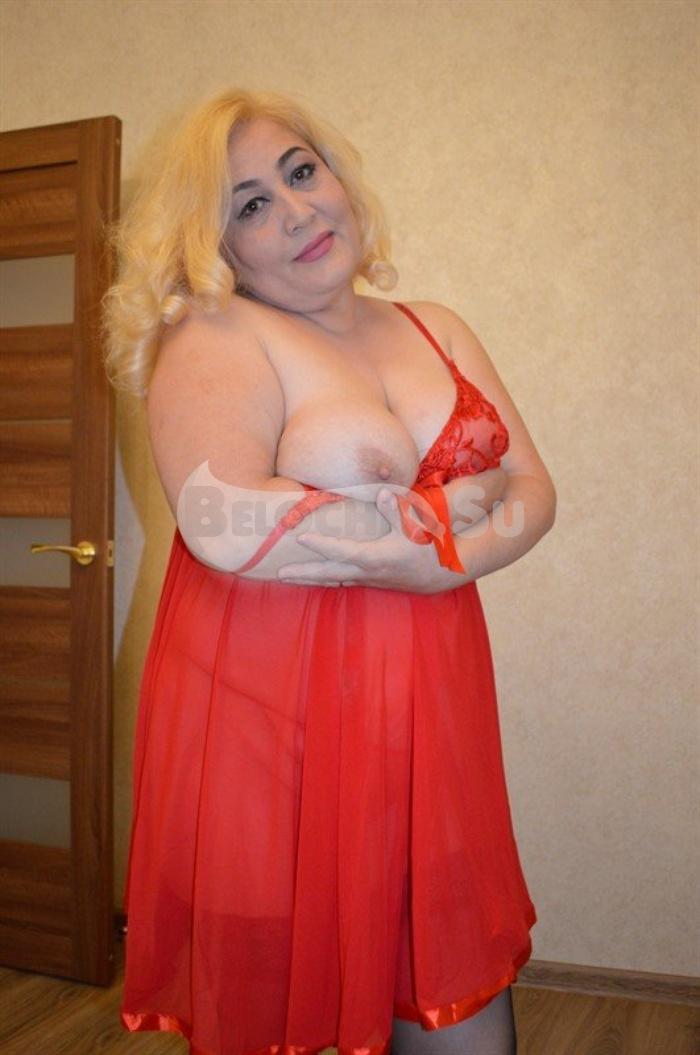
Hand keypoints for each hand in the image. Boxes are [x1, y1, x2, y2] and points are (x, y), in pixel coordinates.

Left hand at [276, 488, 467, 592]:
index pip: (344, 552)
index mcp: (378, 557)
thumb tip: (382, 492)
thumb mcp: (417, 525)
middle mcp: (369, 572)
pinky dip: (324, 579)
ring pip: (333, 581)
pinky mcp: (371, 582)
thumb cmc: (430, 544)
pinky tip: (310, 578)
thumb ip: (396, 509)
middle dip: (304, 573)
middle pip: (330, 575)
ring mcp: (369, 580)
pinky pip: (341, 582)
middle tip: (278, 573)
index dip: (322, 546)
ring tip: (285, 578)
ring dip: (309, 579)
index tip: (300, 538)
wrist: (444, 572)